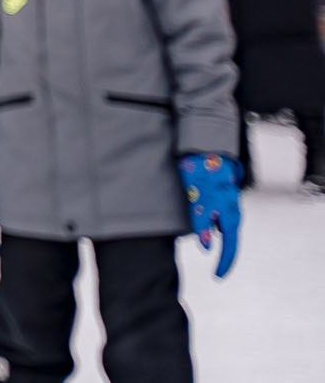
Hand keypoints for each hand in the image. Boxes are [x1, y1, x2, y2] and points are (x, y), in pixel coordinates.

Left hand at [180, 154, 240, 278]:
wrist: (207, 151)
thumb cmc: (203, 176)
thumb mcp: (200, 201)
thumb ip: (202, 224)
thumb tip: (207, 247)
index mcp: (230, 216)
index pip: (230, 246)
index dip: (224, 263)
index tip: (217, 278)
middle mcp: (231, 213)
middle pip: (229, 239)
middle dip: (223, 256)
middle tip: (217, 273)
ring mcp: (226, 205)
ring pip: (220, 227)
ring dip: (213, 236)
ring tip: (201, 244)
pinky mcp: (218, 197)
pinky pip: (214, 215)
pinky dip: (207, 223)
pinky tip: (199, 223)